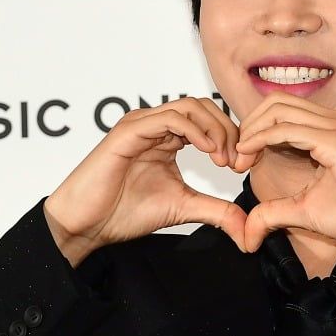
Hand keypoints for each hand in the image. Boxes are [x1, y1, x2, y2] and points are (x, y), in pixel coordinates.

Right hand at [43, 97, 261, 265]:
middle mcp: (155, 125)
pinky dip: (194, 130)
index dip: (233, 138)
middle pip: (204, 107)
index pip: (209, 120)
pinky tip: (208, 151)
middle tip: (238, 161)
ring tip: (224, 159)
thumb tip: (247, 228)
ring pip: (190, 106)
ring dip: (215, 129)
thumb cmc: (126, 212)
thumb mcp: (184, 208)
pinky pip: (169, 118)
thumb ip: (217, 211)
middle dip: (229, 131)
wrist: (88, 224)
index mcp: (168, 137)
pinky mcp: (129, 131)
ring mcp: (141, 124)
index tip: (244, 166)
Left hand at [234, 91, 335, 251]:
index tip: (243, 162)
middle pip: (277, 102)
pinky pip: (287, 128)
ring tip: (240, 158)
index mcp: (332, 130)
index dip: (256, 131)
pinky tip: (250, 156)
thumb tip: (249, 232)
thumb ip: (275, 213)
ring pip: (279, 109)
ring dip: (252, 130)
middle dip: (249, 125)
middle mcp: (335, 121)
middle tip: (237, 157)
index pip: (284, 112)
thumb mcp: (307, 212)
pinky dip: (262, 138)